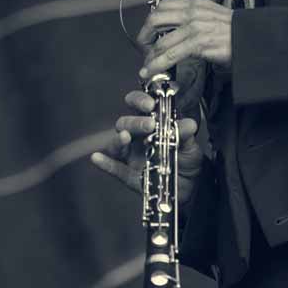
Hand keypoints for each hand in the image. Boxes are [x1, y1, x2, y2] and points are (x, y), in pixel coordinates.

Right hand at [90, 89, 202, 204]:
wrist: (190, 188)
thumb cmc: (187, 159)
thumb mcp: (190, 146)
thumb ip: (185, 134)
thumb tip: (188, 124)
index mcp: (151, 121)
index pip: (139, 104)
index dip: (140, 99)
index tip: (150, 102)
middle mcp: (137, 135)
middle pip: (126, 122)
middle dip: (135, 121)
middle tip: (149, 124)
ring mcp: (131, 154)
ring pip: (117, 142)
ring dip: (118, 138)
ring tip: (125, 137)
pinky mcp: (129, 174)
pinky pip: (115, 168)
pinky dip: (106, 164)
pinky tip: (97, 158)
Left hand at [137, 0, 232, 80]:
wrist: (254, 39)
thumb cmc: (236, 32)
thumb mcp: (213, 17)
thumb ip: (194, 19)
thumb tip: (176, 31)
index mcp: (195, 3)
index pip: (163, 5)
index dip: (150, 21)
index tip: (148, 34)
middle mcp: (193, 12)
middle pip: (155, 19)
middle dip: (144, 37)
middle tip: (143, 50)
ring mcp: (195, 27)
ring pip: (161, 40)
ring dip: (149, 56)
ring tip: (146, 67)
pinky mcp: (199, 43)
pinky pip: (171, 55)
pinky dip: (157, 65)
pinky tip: (152, 72)